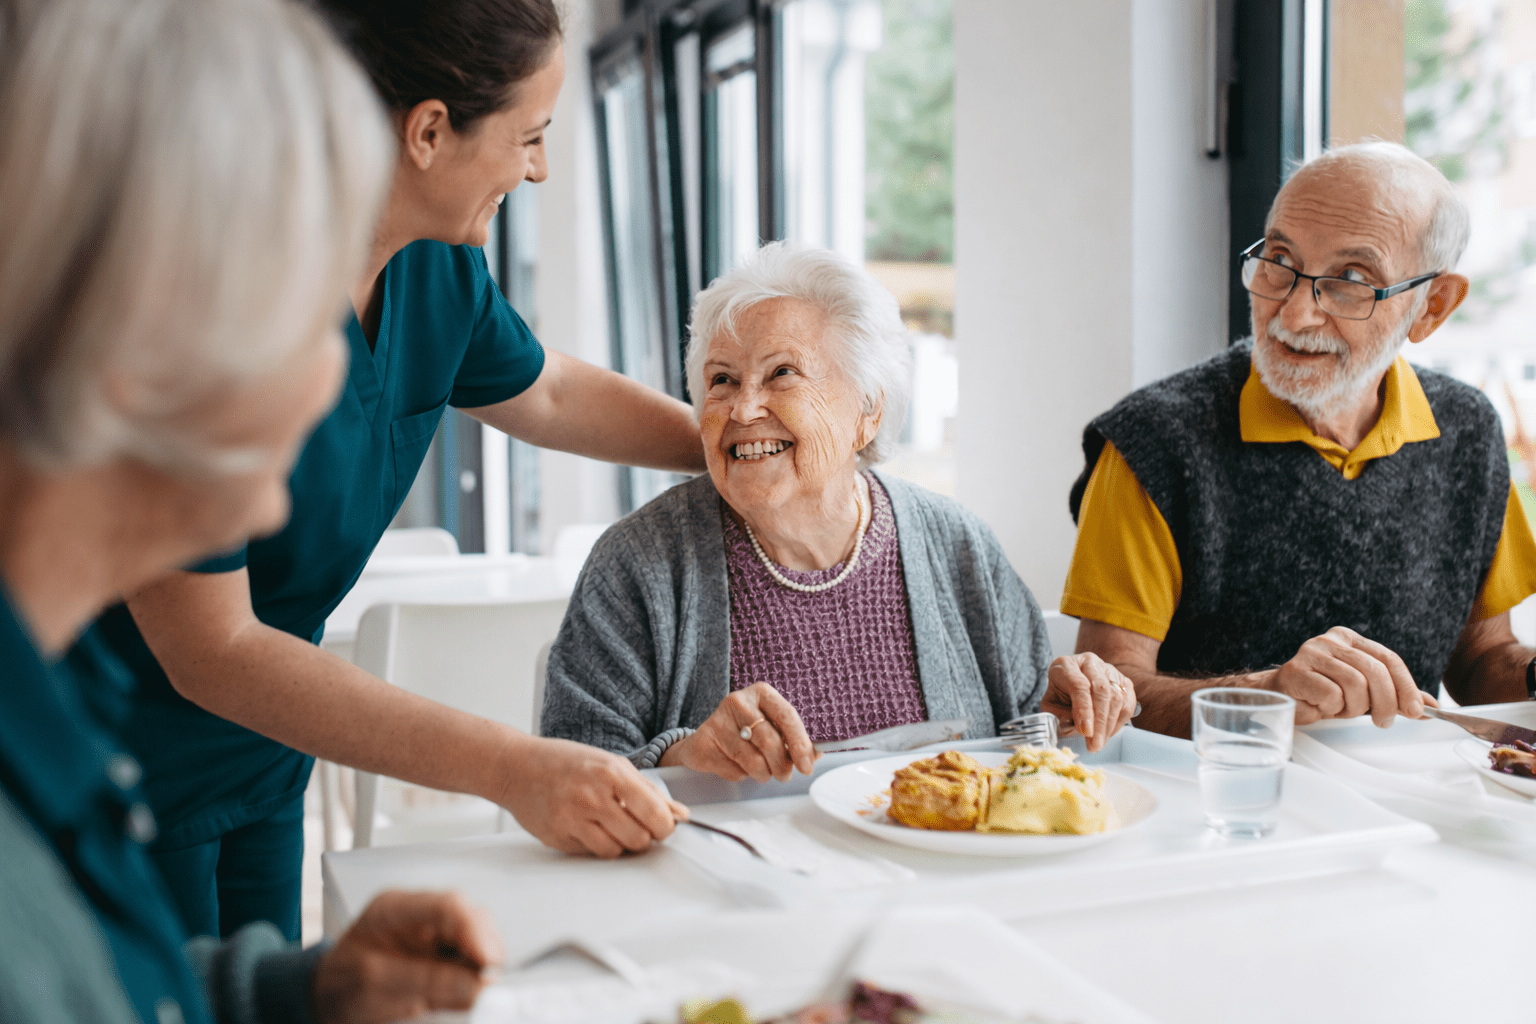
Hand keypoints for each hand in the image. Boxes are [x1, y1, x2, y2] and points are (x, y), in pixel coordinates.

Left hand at [312, 891, 501, 1023]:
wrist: (324, 1001)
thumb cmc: (338, 987)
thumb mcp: (377, 985)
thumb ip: (427, 982)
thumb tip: (477, 985)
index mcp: (396, 908)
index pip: (448, 906)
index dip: (476, 931)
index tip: (490, 962)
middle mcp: (419, 915)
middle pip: (470, 919)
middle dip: (485, 951)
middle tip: (490, 984)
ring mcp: (432, 934)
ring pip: (476, 940)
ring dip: (482, 966)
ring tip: (477, 993)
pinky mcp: (440, 956)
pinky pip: (468, 962)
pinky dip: (474, 978)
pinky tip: (467, 993)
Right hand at [497, 735, 686, 857]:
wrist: (517, 767)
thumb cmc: (565, 762)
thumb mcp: (611, 764)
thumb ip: (647, 790)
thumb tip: (680, 814)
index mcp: (612, 774)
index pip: (655, 813)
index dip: (666, 826)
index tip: (664, 826)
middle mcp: (593, 796)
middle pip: (639, 838)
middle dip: (644, 837)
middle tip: (637, 827)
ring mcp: (573, 818)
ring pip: (616, 851)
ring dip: (621, 844)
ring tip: (612, 826)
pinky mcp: (558, 836)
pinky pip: (591, 854)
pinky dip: (597, 845)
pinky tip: (590, 828)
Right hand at [659, 682, 818, 781]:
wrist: (706, 739)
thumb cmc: (746, 732)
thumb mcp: (770, 726)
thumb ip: (793, 738)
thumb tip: (815, 754)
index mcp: (761, 693)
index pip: (787, 716)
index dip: (800, 744)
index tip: (807, 765)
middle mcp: (738, 702)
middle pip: (770, 742)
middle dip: (782, 766)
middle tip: (784, 774)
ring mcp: (718, 721)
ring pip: (753, 761)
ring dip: (763, 773)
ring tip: (760, 770)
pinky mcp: (704, 742)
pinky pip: (734, 770)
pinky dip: (741, 775)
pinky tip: (736, 765)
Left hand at [1040, 653, 1137, 751]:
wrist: (1071, 683)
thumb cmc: (1059, 695)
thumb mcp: (1049, 705)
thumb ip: (1057, 715)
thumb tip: (1078, 726)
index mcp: (1066, 665)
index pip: (1079, 685)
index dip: (1084, 710)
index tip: (1085, 732)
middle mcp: (1089, 663)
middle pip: (1101, 691)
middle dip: (1099, 722)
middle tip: (1095, 745)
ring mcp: (1109, 670)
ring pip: (1116, 697)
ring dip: (1109, 725)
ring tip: (1099, 743)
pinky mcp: (1123, 681)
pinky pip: (1128, 702)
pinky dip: (1120, 721)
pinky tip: (1108, 732)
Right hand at [1265, 626, 1433, 726]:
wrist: (1280, 698)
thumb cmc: (1322, 694)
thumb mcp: (1363, 693)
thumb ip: (1394, 695)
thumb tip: (1431, 707)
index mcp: (1350, 639)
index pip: (1388, 658)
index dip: (1406, 686)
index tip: (1416, 711)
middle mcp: (1330, 640)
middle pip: (1375, 671)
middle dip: (1385, 702)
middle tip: (1382, 722)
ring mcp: (1311, 653)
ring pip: (1354, 684)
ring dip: (1352, 707)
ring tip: (1340, 710)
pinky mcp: (1295, 671)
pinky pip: (1331, 695)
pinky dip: (1332, 708)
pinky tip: (1322, 707)